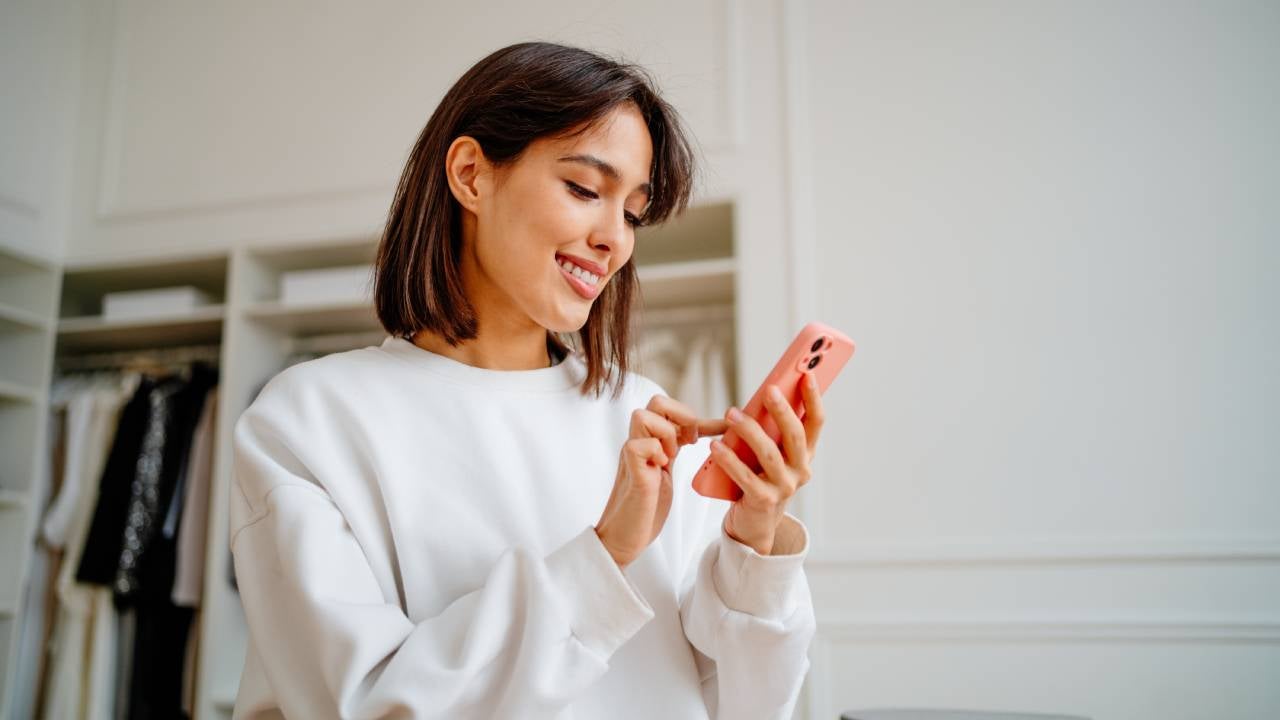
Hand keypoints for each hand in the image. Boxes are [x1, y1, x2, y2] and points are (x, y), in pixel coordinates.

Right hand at [596, 394, 729, 568]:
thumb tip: (700, 441)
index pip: (673, 412)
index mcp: (652, 443)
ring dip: (665, 432)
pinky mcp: (630, 472)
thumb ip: (674, 453)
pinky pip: (636, 446)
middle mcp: (640, 443)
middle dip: (680, 414)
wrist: (623, 539)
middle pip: (656, 402)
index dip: (703, 418)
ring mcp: (633, 456)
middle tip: (692, 440)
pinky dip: (654, 451)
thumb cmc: (646, 509)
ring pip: (642, 415)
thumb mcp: (666, 474)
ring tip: (673, 456)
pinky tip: (661, 467)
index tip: (726, 427)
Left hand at [712, 371, 824, 554]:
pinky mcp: (763, 501)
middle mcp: (800, 470)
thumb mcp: (769, 453)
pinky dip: (729, 460)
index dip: (814, 399)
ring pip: (769, 454)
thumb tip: (763, 396)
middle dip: (783, 411)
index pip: (816, 423)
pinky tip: (715, 447)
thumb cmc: (759, 478)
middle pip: (795, 436)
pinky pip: (746, 477)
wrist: (754, 523)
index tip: (807, 374)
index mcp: (805, 455)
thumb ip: (770, 430)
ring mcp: (784, 488)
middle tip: (769, 390)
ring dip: (749, 431)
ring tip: (731, 414)